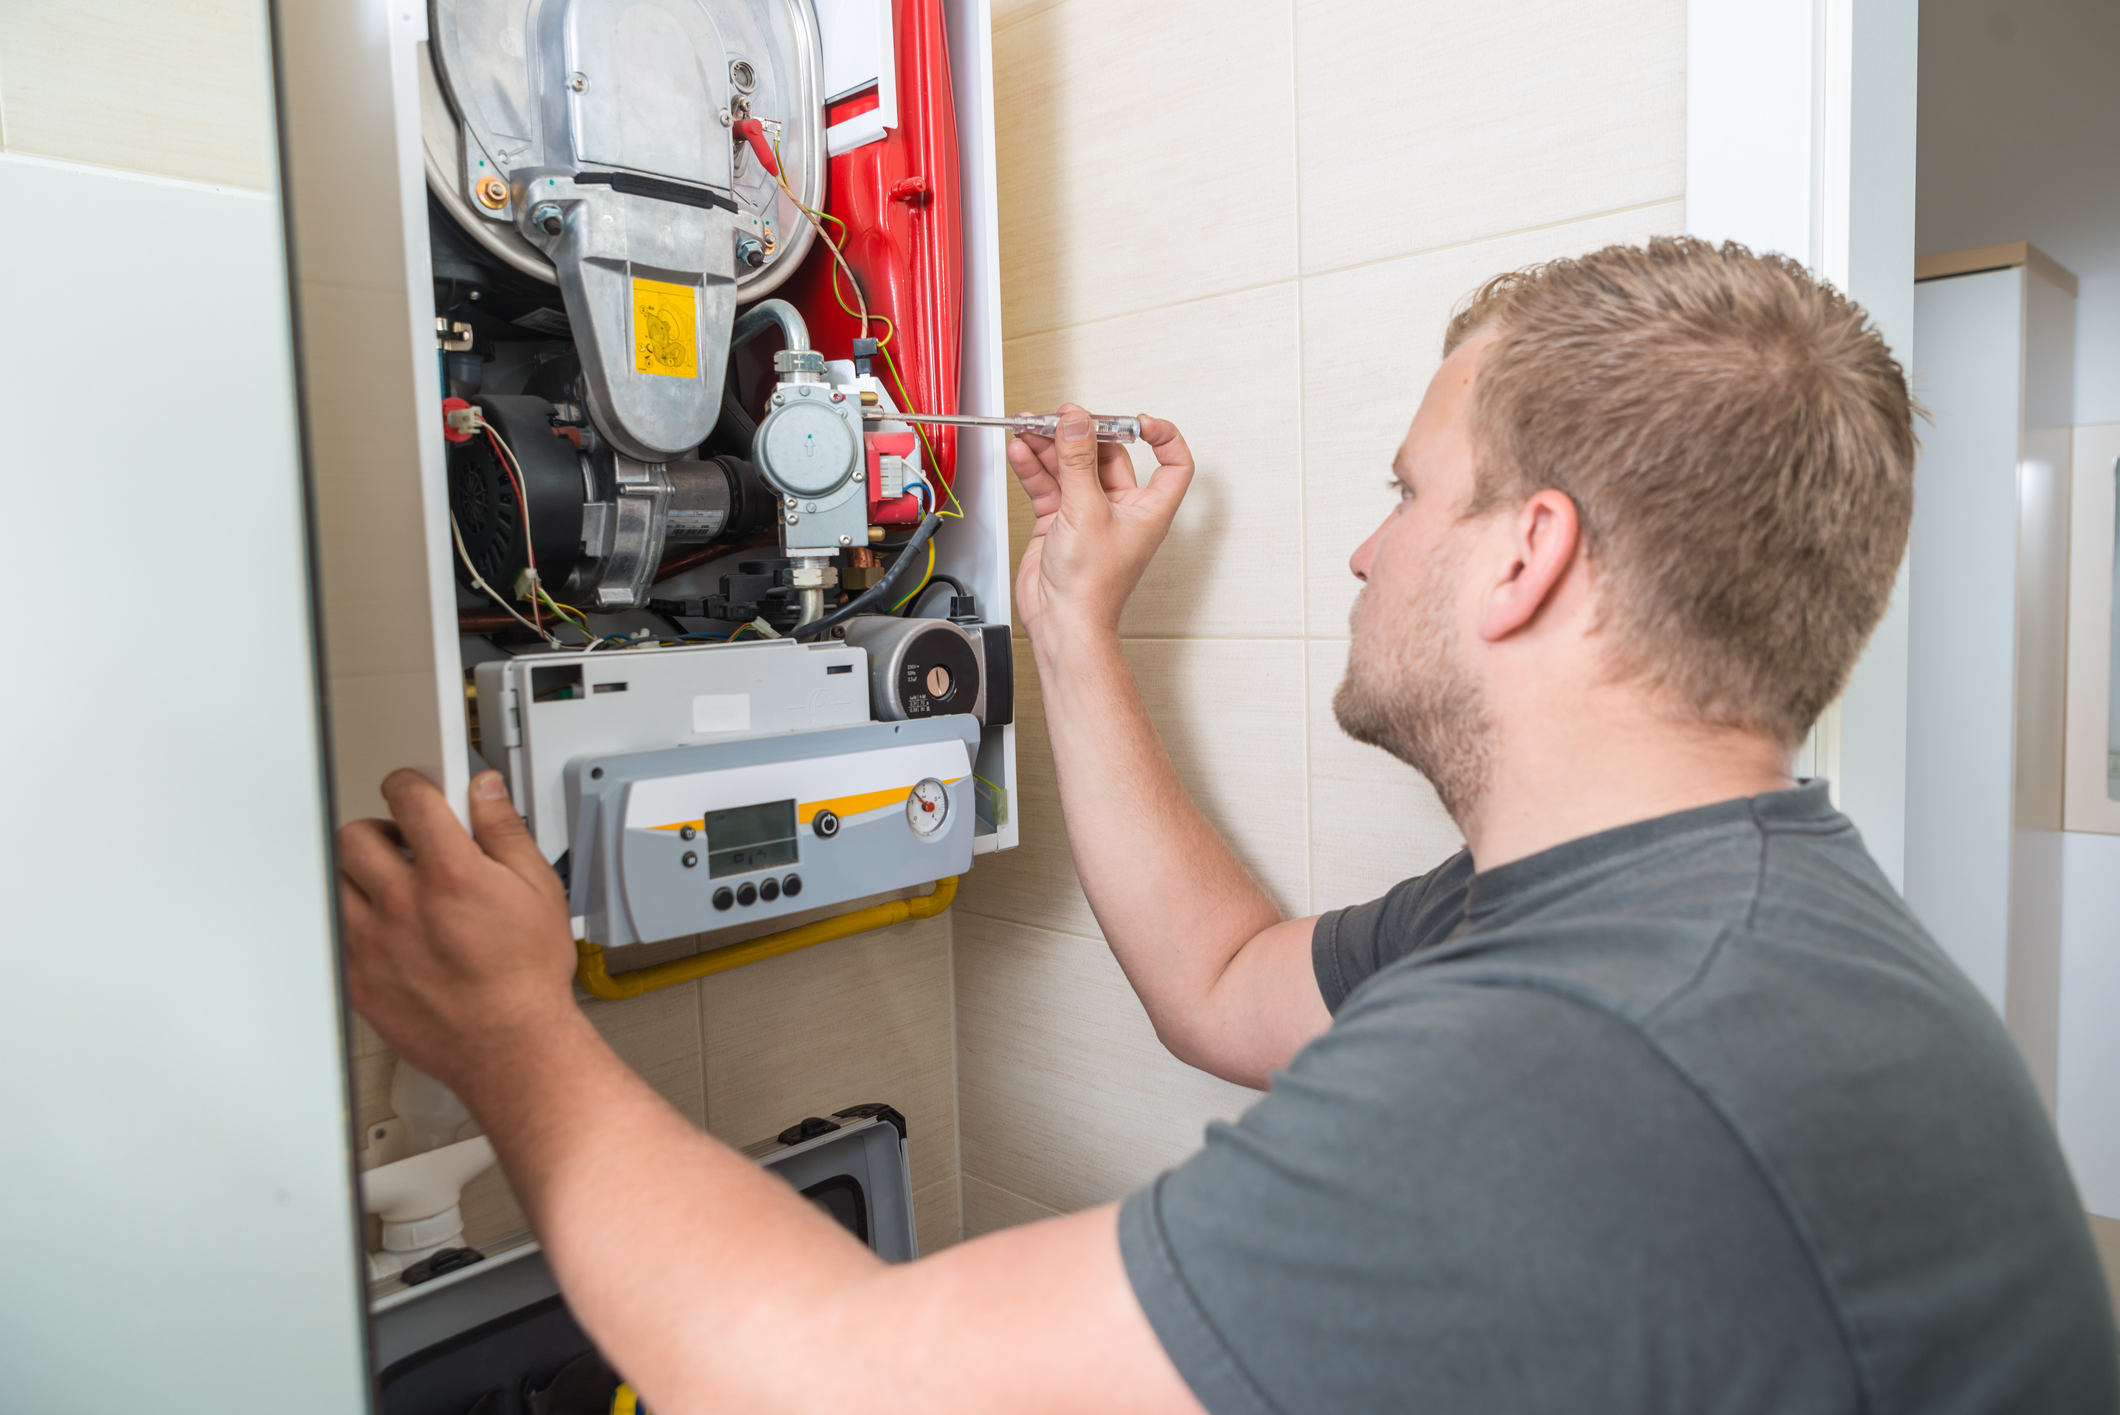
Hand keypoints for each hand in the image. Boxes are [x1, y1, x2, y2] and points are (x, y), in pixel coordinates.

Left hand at [337, 769, 580, 1090]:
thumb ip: (506, 831)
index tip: (416, 791)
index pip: (409, 797)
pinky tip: (384, 930)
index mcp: (450, 874)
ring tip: (390, 886)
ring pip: (335, 880)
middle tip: (403, 844)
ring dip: (359, 874)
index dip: (412, 784)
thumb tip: (486, 793)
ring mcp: (374, 942)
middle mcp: (404, 904)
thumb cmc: (527, 978)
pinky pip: (335, 931)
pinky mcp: (358, 978)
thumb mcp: (539, 889)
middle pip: (357, 835)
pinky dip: (354, 922)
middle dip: (380, 829)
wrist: (511, 1045)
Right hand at [1007, 404, 1193, 648]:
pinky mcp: (1059, 522)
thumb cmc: (1092, 588)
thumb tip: (1077, 423)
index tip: (1140, 421)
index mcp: (1148, 509)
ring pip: (1071, 468)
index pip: (1173, 464)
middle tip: (1061, 418)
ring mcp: (1088, 514)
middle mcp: (1121, 509)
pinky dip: (1034, 467)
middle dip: (1081, 435)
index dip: (1162, 438)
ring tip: (1030, 429)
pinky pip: (1048, 485)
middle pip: (1107, 457)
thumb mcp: (1087, 511)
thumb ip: (1078, 461)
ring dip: (1050, 447)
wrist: (1062, 622)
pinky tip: (1022, 452)